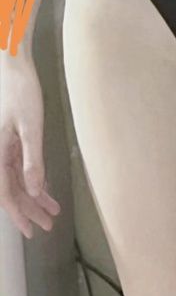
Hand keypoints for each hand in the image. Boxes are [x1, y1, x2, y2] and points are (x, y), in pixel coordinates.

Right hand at [0, 55, 60, 237]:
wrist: (11, 64)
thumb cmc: (19, 91)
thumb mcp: (30, 127)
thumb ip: (32, 161)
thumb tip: (33, 191)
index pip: (6, 193)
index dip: (19, 214)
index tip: (32, 230)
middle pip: (11, 190)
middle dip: (29, 209)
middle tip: (46, 225)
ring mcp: (2, 146)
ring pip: (16, 180)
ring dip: (33, 196)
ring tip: (51, 211)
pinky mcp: (9, 138)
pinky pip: (18, 166)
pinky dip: (32, 178)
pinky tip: (44, 188)